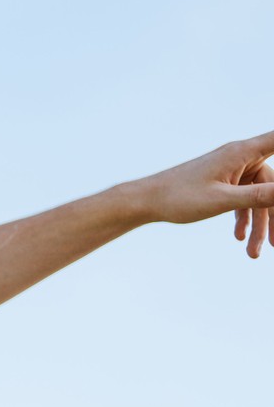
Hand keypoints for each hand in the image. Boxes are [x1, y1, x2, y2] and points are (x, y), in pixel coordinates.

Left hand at [129, 131, 273, 254]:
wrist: (145, 202)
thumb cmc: (178, 197)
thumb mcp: (223, 200)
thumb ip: (260, 196)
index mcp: (241, 152)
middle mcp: (239, 156)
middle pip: (273, 182)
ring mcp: (230, 169)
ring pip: (258, 195)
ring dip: (258, 223)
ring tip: (252, 253)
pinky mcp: (221, 181)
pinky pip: (243, 198)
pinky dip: (243, 217)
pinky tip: (238, 239)